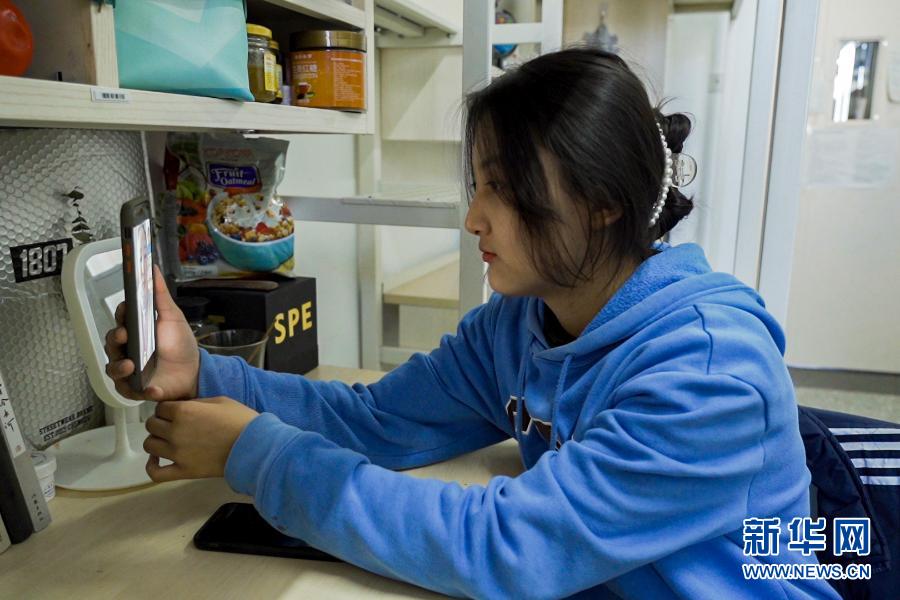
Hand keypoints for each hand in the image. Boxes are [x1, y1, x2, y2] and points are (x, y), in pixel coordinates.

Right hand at [104, 264, 199, 400]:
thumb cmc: (180, 344)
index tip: (125, 309)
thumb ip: (161, 295)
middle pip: (111, 343)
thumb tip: (152, 269)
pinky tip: (153, 389)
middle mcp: (127, 350)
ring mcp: (129, 370)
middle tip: (124, 335)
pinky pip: (131, 391)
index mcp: (135, 331)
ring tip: (130, 365)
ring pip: (112, 368)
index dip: (120, 314)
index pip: (120, 320)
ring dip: (118, 367)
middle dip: (114, 338)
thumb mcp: (172, 317)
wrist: (194, 370)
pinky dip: (141, 391)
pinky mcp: (136, 389)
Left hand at [143, 396, 258, 481]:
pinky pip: (155, 472)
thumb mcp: (219, 400)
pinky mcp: (184, 471)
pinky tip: (157, 460)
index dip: (168, 408)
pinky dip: (151, 466)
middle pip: (152, 425)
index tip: (176, 411)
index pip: (160, 407)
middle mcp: (176, 431)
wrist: (254, 446)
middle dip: (161, 422)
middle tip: (173, 424)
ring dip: (156, 440)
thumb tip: (182, 408)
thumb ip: (195, 404)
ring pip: (150, 445)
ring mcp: (177, 453)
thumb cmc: (241, 421)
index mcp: (184, 411)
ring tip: (167, 440)